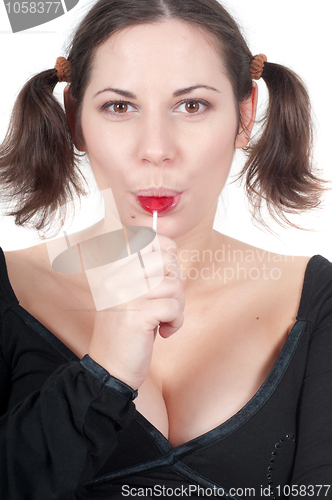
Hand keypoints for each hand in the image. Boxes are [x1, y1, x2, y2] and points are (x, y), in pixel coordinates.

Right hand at [88, 233, 184, 389]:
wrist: (109, 369)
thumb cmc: (127, 332)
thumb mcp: (133, 296)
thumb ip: (148, 273)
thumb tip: (172, 251)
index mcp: (115, 270)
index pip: (146, 240)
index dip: (166, 251)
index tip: (167, 272)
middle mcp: (117, 278)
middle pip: (166, 261)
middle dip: (175, 283)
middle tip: (167, 303)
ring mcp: (125, 295)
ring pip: (173, 285)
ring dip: (177, 307)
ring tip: (163, 321)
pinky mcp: (136, 315)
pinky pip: (174, 308)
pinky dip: (176, 322)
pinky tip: (163, 332)